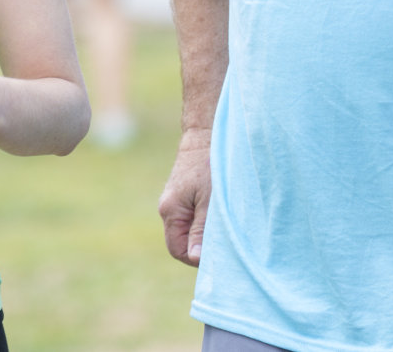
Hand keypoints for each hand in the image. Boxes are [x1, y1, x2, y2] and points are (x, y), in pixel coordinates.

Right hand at [158, 128, 211, 266]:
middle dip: (202, 247)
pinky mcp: (184, 195)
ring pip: (188, 230)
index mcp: (170, 211)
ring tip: (223, 225)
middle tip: (224, 241)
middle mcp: (168, 208)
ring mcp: (175, 202)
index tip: (218, 252)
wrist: (206, 134)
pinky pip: (192, 218)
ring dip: (205, 233)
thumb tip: (195, 258)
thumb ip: (202, 230)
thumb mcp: (210, 201)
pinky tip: (219, 215)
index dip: (197, 257)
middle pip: (182, 242)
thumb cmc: (210, 165)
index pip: (178, 250)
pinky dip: (205, 222)